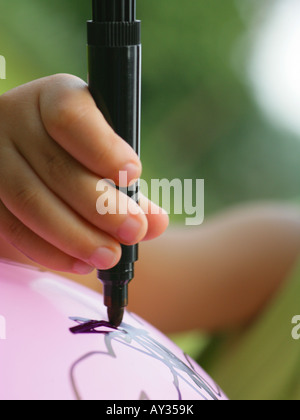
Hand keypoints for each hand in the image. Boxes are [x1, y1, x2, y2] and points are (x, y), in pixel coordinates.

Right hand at [0, 74, 168, 273]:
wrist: (28, 153)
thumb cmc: (76, 149)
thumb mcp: (100, 149)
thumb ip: (128, 185)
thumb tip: (156, 222)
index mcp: (52, 97)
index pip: (70, 117)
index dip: (103, 149)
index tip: (134, 174)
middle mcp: (16, 121)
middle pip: (55, 168)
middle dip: (99, 207)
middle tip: (133, 231)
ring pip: (30, 200)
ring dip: (75, 236)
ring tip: (110, 255)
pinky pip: (13, 227)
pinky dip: (49, 251)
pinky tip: (80, 261)